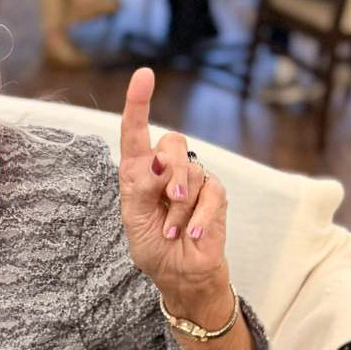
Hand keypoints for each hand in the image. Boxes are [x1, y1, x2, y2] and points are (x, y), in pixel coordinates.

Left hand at [117, 68, 228, 298]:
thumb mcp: (134, 220)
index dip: (138, 103)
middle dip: (170, 172)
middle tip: (167, 202)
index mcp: (138, 171)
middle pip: (173, 143)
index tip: (143, 75)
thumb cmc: (152, 245)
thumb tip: (158, 160)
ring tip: (173, 230)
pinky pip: (211, 193)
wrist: (179, 274)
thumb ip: (141, 188)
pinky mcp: (215, 196)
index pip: (136, 132)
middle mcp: (166, 169)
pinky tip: (193, 235)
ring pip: (192, 171)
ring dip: (180, 208)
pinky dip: (199, 218)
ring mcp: (194, 181)